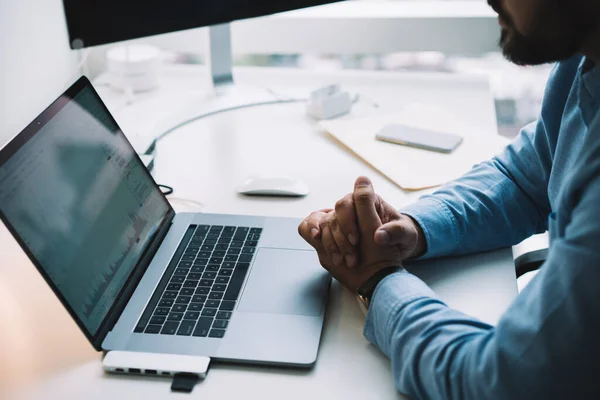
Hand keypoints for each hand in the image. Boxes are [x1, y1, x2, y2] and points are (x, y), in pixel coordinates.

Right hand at [320, 176, 405, 291]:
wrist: (395, 253)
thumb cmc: (402, 238)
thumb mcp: (407, 235)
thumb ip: (396, 233)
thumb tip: (379, 236)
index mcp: (370, 202)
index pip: (351, 201)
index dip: (349, 220)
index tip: (355, 240)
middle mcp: (353, 207)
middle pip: (335, 213)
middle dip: (340, 235)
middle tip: (351, 255)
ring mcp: (341, 219)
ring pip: (326, 224)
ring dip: (332, 244)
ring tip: (343, 261)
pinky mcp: (333, 231)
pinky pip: (316, 228)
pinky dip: (313, 234)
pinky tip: (318, 243)